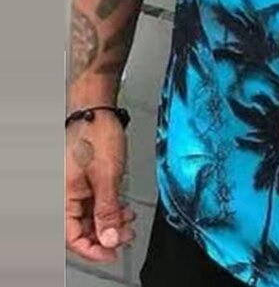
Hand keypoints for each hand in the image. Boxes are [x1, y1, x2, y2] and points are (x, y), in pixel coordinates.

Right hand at [65, 111, 136, 261]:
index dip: (93, 249)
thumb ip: (108, 209)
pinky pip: (97, 202)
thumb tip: (110, 237)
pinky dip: (111, 208)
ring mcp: (78, 187)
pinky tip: (125, 210)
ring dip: (111, 222)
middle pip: (83, 228)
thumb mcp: (107, 176)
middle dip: (107, 235)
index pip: (73, 237)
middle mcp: (68, 194)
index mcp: (64, 197)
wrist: (98, 109)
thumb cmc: (96, 134)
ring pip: (92, 216)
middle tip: (126, 237)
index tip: (112, 253)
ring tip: (129, 223)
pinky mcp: (88, 178)